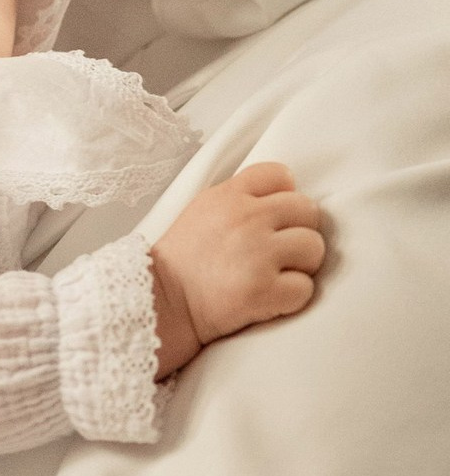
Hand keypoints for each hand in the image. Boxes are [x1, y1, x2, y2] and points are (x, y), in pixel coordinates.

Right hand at [150, 162, 324, 376]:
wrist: (160, 301)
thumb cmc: (182, 260)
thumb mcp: (201, 210)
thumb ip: (238, 198)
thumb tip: (282, 196)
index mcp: (228, 196)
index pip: (280, 174)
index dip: (283, 196)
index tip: (273, 217)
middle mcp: (246, 218)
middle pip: (307, 210)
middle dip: (298, 231)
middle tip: (278, 251)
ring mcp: (257, 254)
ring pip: (314, 248)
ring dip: (301, 265)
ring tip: (274, 274)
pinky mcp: (263, 291)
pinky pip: (306, 288)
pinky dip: (291, 297)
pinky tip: (270, 297)